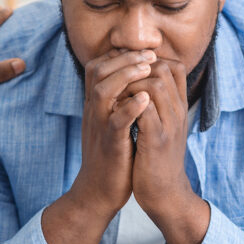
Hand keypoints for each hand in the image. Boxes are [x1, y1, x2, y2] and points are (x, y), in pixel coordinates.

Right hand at [66, 48, 155, 218]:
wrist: (98, 193)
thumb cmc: (111, 158)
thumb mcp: (111, 125)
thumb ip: (117, 104)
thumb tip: (133, 84)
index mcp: (95, 106)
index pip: (98, 67)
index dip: (118, 54)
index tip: (142, 51)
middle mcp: (94, 111)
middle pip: (98, 71)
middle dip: (124, 58)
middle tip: (149, 54)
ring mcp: (100, 127)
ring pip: (104, 91)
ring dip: (126, 75)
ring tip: (147, 67)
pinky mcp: (109, 144)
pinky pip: (116, 121)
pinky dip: (130, 108)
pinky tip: (146, 99)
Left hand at [125, 59, 209, 243]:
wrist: (165, 194)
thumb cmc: (157, 160)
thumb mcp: (160, 128)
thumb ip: (155, 107)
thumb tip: (138, 87)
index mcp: (178, 107)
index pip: (173, 66)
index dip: (149, 60)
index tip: (127, 69)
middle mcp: (177, 112)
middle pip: (164, 68)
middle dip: (136, 67)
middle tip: (117, 79)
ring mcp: (169, 125)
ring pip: (155, 84)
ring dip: (130, 83)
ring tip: (115, 93)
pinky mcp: (156, 141)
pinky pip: (145, 109)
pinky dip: (127, 103)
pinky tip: (114, 108)